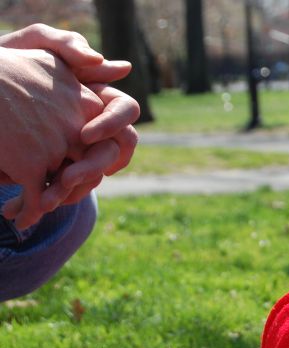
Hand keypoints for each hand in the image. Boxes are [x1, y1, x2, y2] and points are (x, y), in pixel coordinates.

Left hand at [0, 24, 139, 227]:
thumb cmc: (9, 60)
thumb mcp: (35, 45)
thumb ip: (69, 47)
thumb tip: (122, 66)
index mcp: (97, 97)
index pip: (125, 112)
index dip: (111, 125)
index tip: (84, 135)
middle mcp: (95, 127)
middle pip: (113, 153)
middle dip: (91, 169)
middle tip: (66, 180)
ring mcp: (78, 153)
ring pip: (91, 180)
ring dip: (71, 193)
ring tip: (41, 201)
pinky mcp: (56, 173)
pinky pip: (62, 193)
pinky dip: (43, 202)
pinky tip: (18, 210)